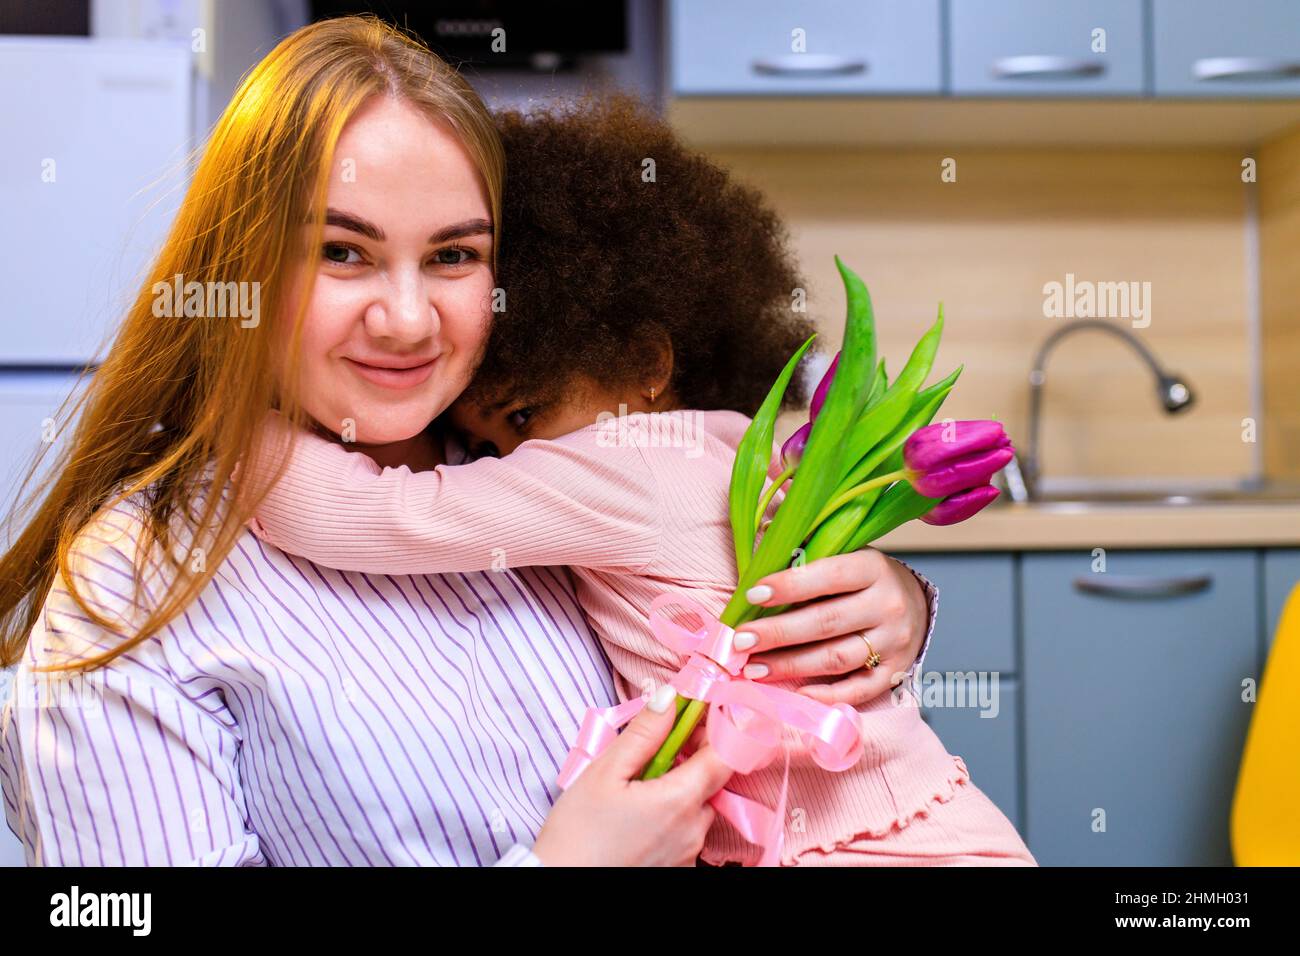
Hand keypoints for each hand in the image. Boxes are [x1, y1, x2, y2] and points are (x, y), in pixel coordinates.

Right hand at [532, 686, 733, 865]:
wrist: (558, 882)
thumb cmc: (578, 832)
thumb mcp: (605, 772)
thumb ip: (644, 733)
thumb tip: (671, 698)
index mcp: (680, 800)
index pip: (724, 754)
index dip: (713, 729)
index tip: (691, 715)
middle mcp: (693, 831)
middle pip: (710, 780)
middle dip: (689, 758)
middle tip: (653, 748)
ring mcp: (688, 854)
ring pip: (697, 807)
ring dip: (678, 789)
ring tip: (638, 786)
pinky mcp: (678, 869)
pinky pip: (686, 833)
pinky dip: (671, 818)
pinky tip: (638, 817)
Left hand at [731, 548, 929, 706]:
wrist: (916, 605)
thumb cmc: (864, 578)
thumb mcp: (846, 552)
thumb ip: (808, 543)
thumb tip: (767, 515)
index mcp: (873, 568)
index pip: (829, 575)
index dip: (789, 585)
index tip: (753, 594)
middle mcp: (888, 605)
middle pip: (826, 622)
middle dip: (779, 633)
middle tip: (741, 640)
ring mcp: (894, 642)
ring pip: (836, 658)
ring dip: (790, 666)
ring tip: (753, 668)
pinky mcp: (895, 672)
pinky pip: (857, 690)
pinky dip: (824, 696)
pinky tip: (793, 693)